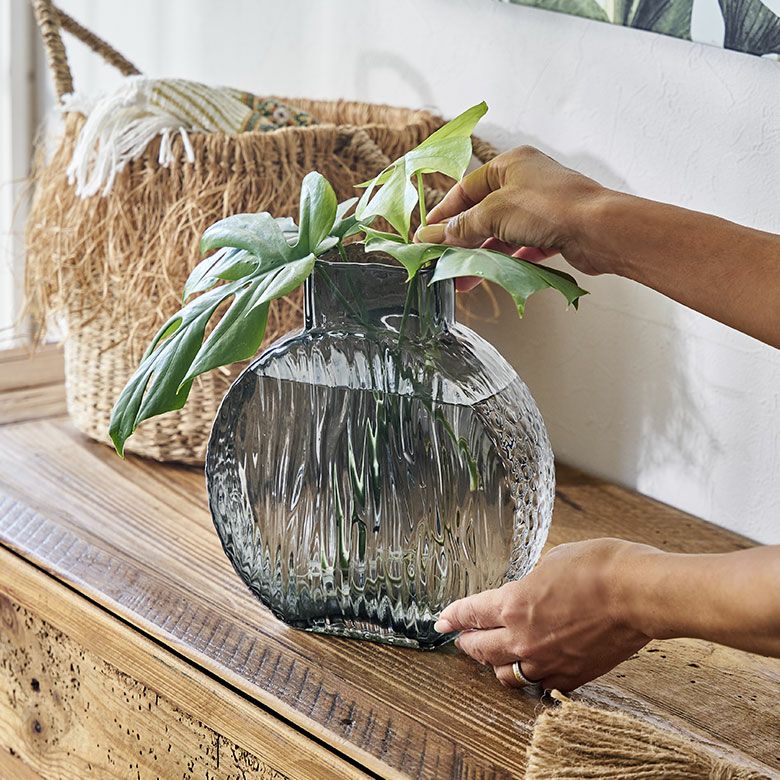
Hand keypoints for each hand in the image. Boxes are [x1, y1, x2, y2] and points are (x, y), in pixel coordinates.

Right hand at [414, 145, 607, 289]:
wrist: (600, 230)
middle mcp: (526, 182)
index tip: (426, 236)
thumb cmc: (549, 208)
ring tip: (465, 278)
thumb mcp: (493, 214)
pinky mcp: (555, 231)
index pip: (466, 189)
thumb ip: (461, 227)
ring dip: (483, 255)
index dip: (444, 214)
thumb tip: (430, 236)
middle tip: (443, 262)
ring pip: (502, 233)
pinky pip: (522, 246)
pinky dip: (507, 260)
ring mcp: (542, 207)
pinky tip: (495, 274)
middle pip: (483, 213)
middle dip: (462, 240)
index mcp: (510, 165)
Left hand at [434, 539, 655, 690]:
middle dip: (467, 642)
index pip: (471, 613)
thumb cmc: (598, 567)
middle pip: (481, 649)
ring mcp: (547, 661)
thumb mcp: (553, 560)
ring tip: (493, 657)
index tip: (442, 620)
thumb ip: (533, 581)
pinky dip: (531, 677)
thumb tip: (531, 588)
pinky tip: (531, 669)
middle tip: (462, 638)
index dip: (453, 616)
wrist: (636, 594)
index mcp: (513, 604)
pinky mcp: (572, 676)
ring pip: (506, 674)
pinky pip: (540, 684)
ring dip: (495, 664)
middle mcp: (523, 638)